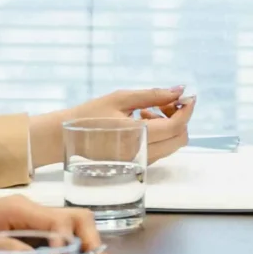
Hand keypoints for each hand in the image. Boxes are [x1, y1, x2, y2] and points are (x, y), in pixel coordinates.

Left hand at [0, 193, 116, 253]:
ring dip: (90, 244)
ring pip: (72, 225)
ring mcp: (32, 219)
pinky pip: (61, 234)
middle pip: (74, 217)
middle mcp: (30, 209)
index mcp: (17, 208)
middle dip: (93, 240)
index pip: (57, 218)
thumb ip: (4, 249)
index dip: (68, 240)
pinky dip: (78, 248)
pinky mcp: (30, 230)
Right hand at [29, 86, 194, 166]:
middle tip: (165, 101)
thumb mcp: (120, 98)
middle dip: (180, 118)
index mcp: (136, 134)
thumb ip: (153, 95)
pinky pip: (160, 150)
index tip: (189, 95)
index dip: (188, 109)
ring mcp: (139, 161)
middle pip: (180, 139)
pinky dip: (160, 134)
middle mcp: (141, 152)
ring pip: (172, 146)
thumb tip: (180, 90)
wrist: (63, 137)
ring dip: (170, 126)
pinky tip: (141, 121)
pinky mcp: (135, 164)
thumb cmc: (89, 114)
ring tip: (147, 111)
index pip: (176, 126)